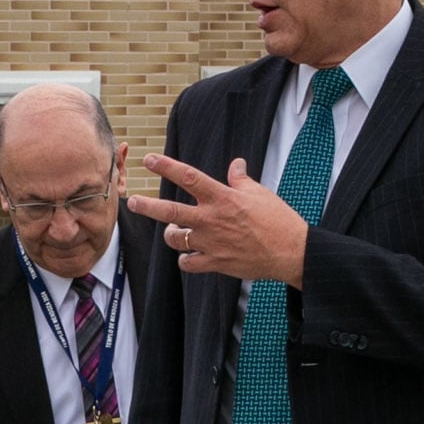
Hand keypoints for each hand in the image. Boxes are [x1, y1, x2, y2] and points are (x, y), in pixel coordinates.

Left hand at [128, 153, 308, 284]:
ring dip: (171, 234)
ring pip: (175, 239)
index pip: (189, 177)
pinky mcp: (215, 262)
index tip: (149, 159)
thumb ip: (241, 179)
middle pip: (171, 211)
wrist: (290, 252)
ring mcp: (211, 243)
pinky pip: (188, 263)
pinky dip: (186, 259)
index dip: (167, 167)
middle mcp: (212, 219)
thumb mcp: (260, 193)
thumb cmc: (277, 219)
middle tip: (133, 201)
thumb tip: (236, 165)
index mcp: (222, 198)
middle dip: (148, 206)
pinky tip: (190, 255)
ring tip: (175, 231)